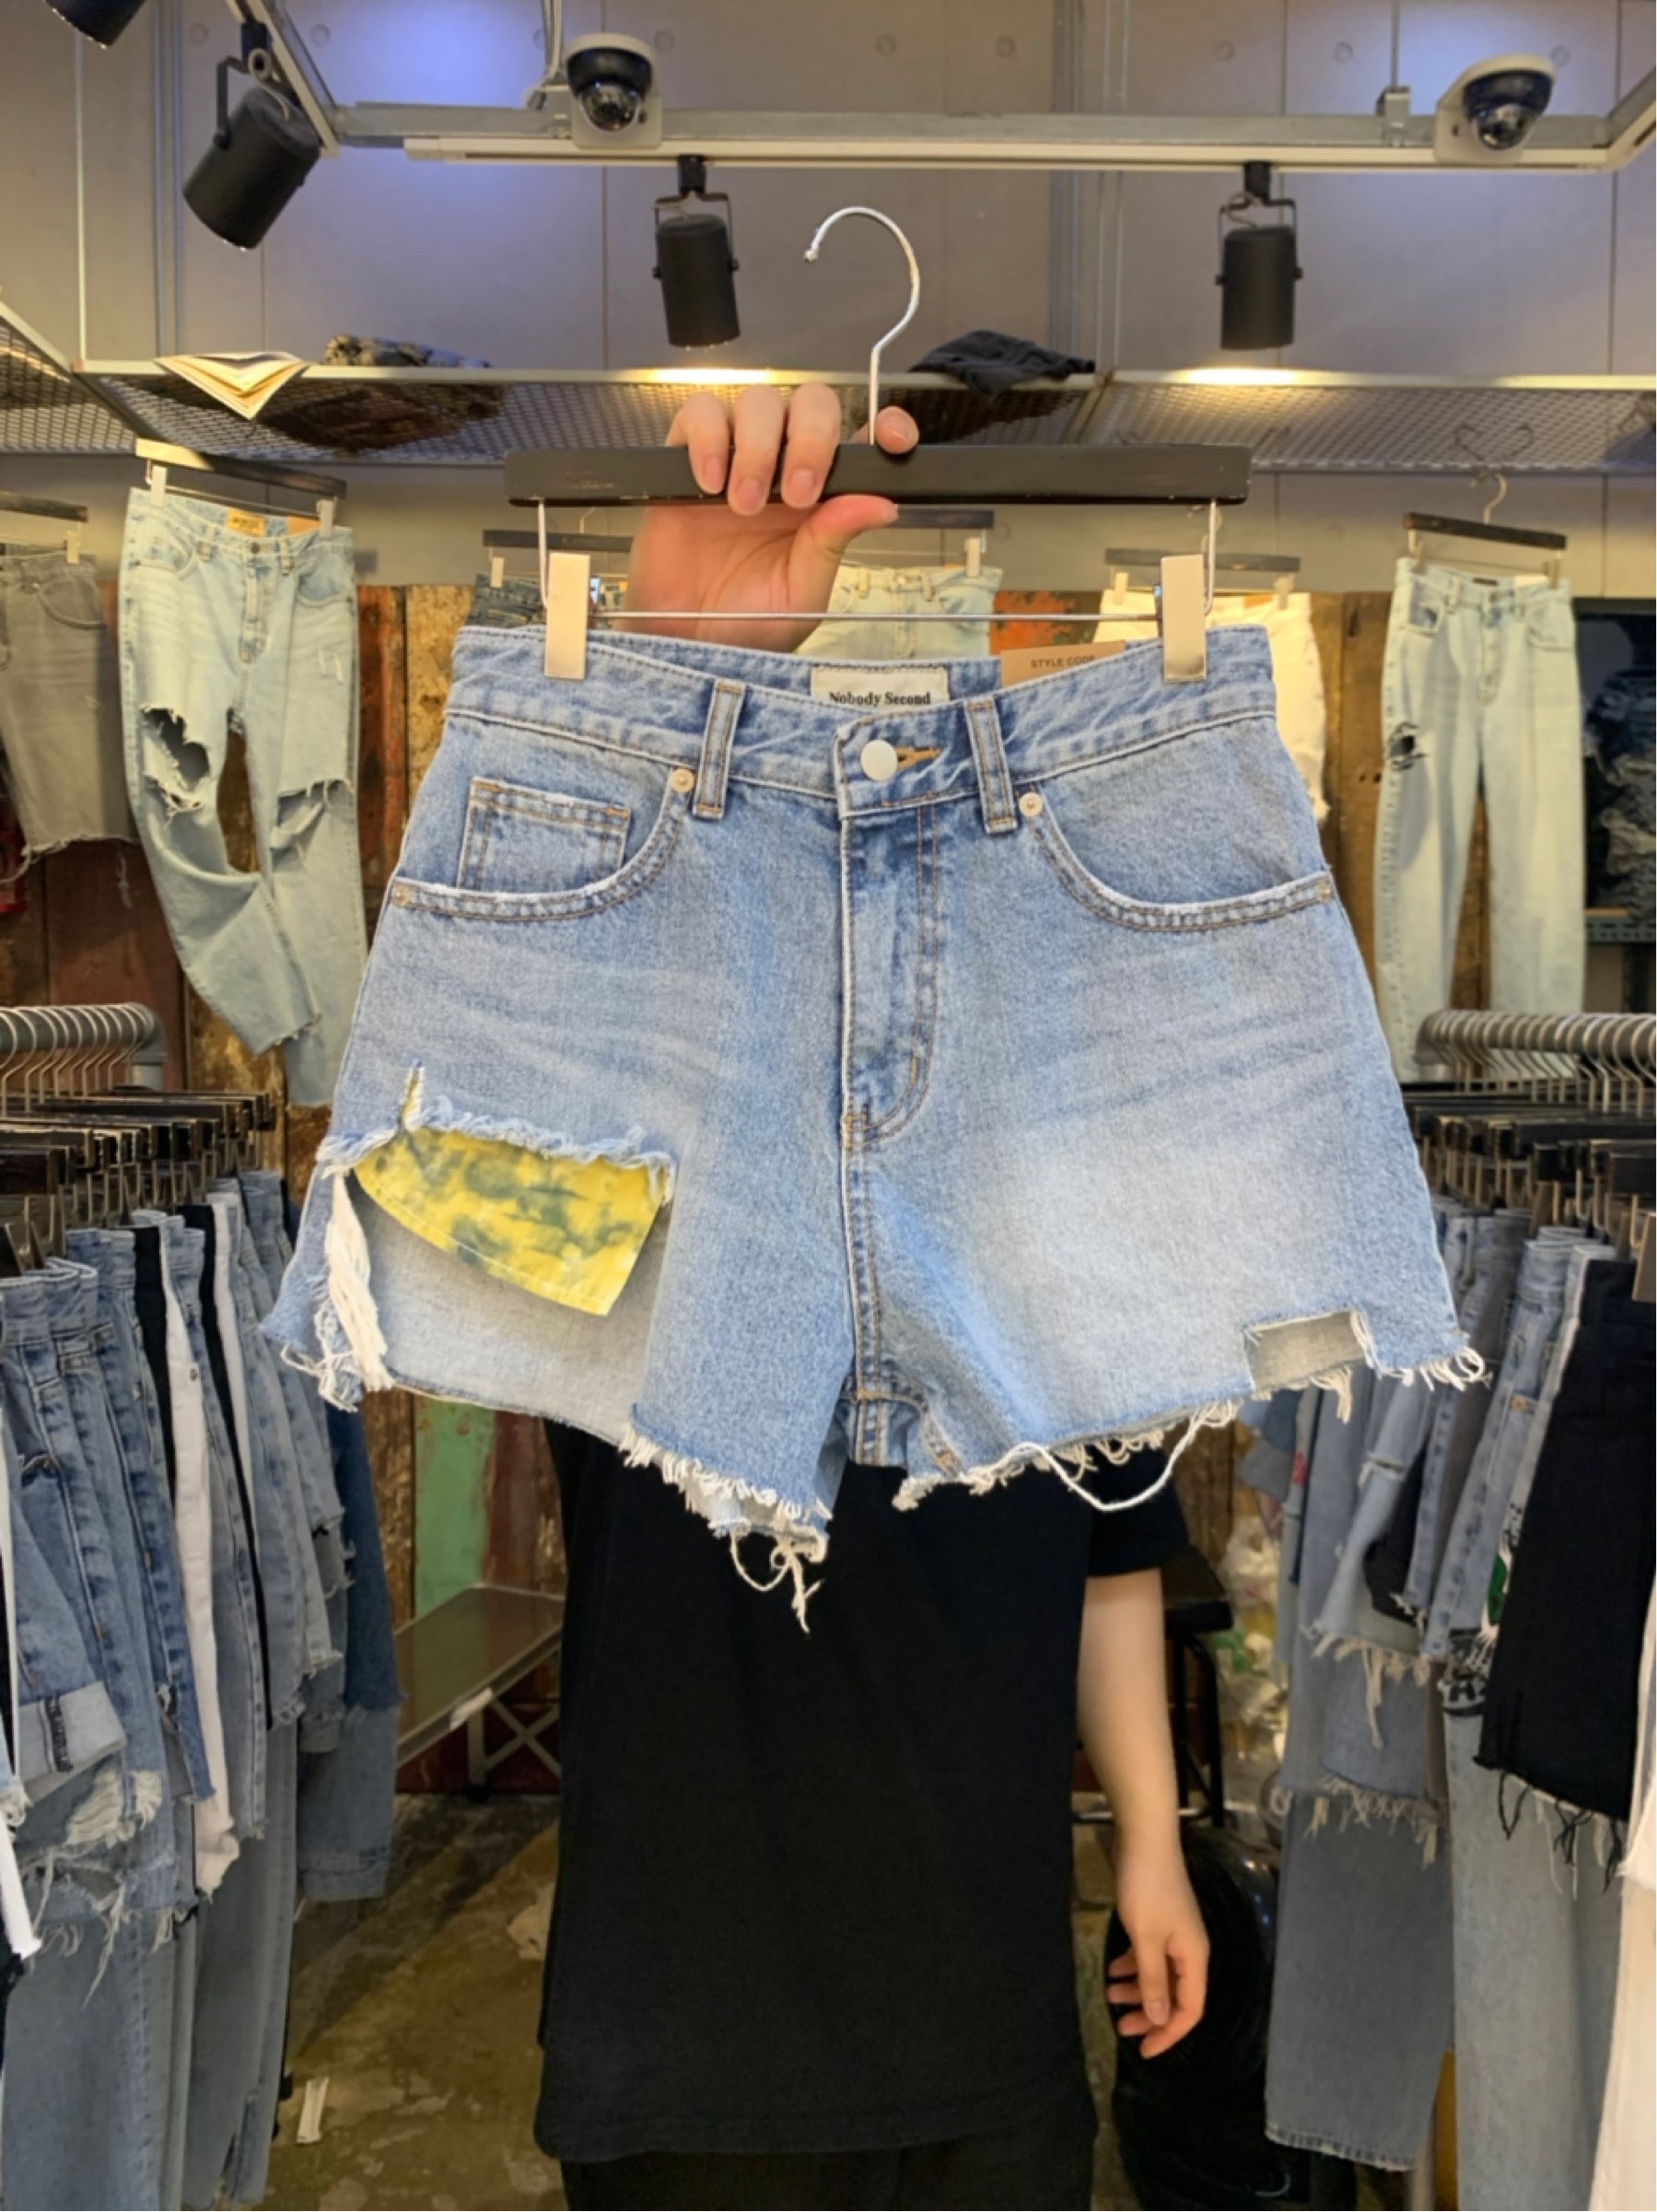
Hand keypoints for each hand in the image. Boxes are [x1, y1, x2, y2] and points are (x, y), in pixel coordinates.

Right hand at [624, 384, 919, 651]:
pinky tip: (709, 483)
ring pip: (759, 401)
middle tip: (796, 495)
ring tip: (743, 505)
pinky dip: (708, 439)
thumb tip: (882, 504)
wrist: (683, 641)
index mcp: (825, 497)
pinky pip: (700, 413)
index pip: (862, 440)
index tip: (893, 441)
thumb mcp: (802, 592)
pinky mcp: (687, 458)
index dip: (885, 425)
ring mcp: (737, 458)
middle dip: (811, 439)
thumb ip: (834, 542)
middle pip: (812, 403)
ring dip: (757, 448)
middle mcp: (785, 467)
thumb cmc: (745, 623)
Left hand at [1105, 1834, 1208, 2059]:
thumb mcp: (1146, 1940)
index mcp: (1194, 1958)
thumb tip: (1161, 2020)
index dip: (1169, 2034)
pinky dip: (1133, 1965)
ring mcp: (1175, 1933)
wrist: (1144, 1839)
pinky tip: (1113, 1967)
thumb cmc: (1146, 1890)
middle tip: (1120, 2027)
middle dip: (1149, 2014)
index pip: (1190, 2010)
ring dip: (1137, 1989)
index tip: (1145, 2051)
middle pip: (1174, 1995)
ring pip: (1159, 1974)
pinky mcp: (1159, 1919)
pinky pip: (1150, 1954)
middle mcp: (1190, 1949)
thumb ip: (1152, 1981)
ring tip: (1109, 1995)